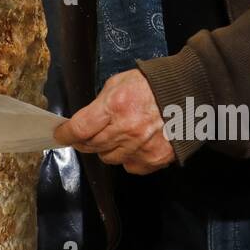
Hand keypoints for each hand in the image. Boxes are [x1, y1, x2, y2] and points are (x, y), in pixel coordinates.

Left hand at [52, 68, 174, 174]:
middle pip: (92, 146)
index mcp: (115, 106)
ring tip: (116, 135)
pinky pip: (130, 166)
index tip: (60, 135)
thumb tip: (84, 121)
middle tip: (84, 136)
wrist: (188, 93)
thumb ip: (100, 104)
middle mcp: (127, 129)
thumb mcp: (118, 83)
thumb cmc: (151, 85)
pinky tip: (134, 144)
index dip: (66, 134)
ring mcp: (142, 147)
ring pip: (108, 158)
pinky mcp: (155, 159)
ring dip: (106, 149)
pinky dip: (128, 158)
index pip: (80, 129)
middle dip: (83, 141)